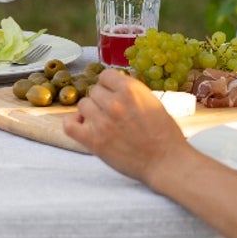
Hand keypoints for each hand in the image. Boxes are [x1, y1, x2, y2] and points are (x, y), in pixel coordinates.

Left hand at [63, 69, 186, 184]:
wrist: (166, 161)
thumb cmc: (164, 134)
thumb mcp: (152, 101)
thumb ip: (131, 92)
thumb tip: (114, 85)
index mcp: (130, 89)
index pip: (105, 76)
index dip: (109, 85)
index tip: (113, 94)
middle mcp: (114, 102)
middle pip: (94, 91)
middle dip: (102, 100)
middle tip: (112, 113)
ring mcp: (102, 121)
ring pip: (83, 105)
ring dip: (91, 112)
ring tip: (102, 121)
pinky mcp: (94, 141)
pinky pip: (69, 125)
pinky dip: (73, 123)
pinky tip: (82, 125)